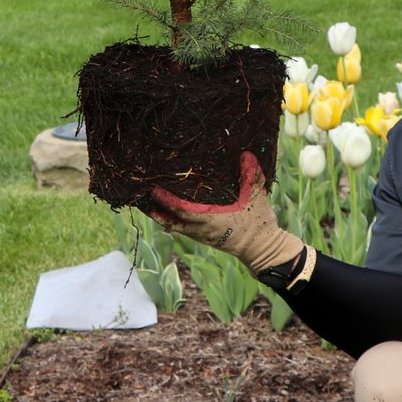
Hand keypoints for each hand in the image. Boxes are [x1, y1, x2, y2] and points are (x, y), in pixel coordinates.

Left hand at [146, 152, 304, 277]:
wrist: (260, 248)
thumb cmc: (259, 221)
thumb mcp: (258, 196)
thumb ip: (252, 175)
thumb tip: (246, 153)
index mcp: (212, 219)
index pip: (184, 211)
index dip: (168, 201)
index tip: (155, 189)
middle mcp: (201, 229)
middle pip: (171, 219)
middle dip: (155, 206)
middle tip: (140, 190)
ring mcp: (198, 234)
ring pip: (172, 224)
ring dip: (157, 213)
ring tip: (142, 200)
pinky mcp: (199, 236)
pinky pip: (178, 227)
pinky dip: (166, 218)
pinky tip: (158, 208)